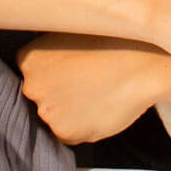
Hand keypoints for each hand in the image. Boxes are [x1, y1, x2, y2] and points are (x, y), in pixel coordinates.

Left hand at [13, 33, 164, 143]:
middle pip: (40, 97)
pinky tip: (100, 109)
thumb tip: (49, 64)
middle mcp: (31, 86)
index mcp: (29, 59)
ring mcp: (47, 110)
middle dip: (59, 95)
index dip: (53, 74)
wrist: (141, 65)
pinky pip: (69, 134)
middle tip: (87, 85)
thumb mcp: (71, 35)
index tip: (72, 72)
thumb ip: (51, 53)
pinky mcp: (65, 131)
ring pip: (55, 118)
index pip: (32, 74)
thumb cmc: (113, 44)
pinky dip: (83, 127)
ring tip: (98, 96)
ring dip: (71, 113)